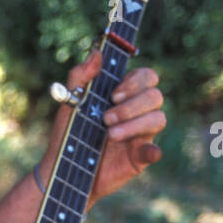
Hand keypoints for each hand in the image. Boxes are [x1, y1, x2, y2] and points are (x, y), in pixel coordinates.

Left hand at [42, 48, 165, 205]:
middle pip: (155, 96)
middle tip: (106, 117)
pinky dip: (152, 150)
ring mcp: (141, 133)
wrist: (63, 167)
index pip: (146, 77)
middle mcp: (137, 111)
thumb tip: (96, 54)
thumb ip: (80, 76)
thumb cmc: (69, 132)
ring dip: (134, 125)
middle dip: (131, 106)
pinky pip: (156, 150)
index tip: (114, 95)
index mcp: (123, 94)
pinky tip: (143, 152)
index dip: (135, 82)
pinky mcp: (140, 156)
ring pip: (158, 119)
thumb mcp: (70, 103)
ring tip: (109, 135)